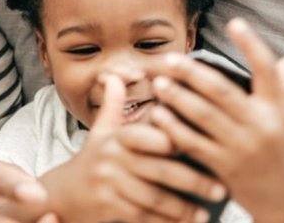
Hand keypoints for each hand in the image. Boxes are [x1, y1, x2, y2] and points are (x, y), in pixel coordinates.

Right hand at [39, 75, 223, 222]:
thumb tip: (114, 75)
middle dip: (192, 180)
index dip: (174, 140)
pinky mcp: (108, 207)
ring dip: (183, 208)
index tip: (202, 144)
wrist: (62, 194)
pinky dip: (165, 222)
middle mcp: (111, 159)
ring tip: (206, 212)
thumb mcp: (99, 131)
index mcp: (115, 138)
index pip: (147, 136)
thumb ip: (112, 104)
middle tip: (220, 187)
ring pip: (154, 198)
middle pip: (158, 170)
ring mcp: (109, 185)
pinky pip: (143, 216)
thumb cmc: (91, 160)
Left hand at [149, 18, 283, 221]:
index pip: (266, 70)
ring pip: (203, 116)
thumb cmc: (282, 154)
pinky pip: (193, 143)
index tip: (235, 22)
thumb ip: (282, 89)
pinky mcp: (224, 166)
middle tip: (168, 59)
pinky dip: (173, 128)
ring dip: (177, 97)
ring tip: (158, 83)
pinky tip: (157, 114)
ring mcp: (241, 146)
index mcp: (276, 109)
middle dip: (192, 73)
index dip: (251, 44)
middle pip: (222, 91)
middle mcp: (260, 125)